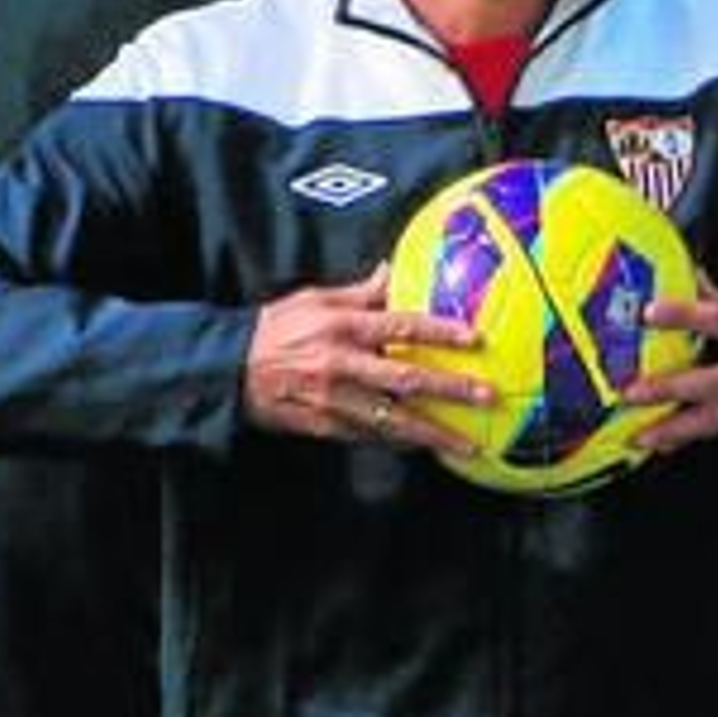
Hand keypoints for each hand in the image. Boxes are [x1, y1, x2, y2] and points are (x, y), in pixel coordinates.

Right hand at [244, 263, 489, 453]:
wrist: (229, 369)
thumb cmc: (276, 328)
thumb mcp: (315, 300)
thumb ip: (361, 292)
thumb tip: (394, 268)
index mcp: (342, 327)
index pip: (399, 325)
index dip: (439, 330)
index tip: (474, 337)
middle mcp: (341, 364)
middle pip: (406, 378)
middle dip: (450, 388)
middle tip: (488, 395)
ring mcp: (333, 400)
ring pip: (392, 420)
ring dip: (433, 432)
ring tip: (468, 441)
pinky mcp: (325, 426)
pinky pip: (370, 437)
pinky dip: (400, 443)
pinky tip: (426, 447)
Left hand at [622, 275, 717, 452]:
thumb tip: (697, 283)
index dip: (683, 314)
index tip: (650, 312)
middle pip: (706, 382)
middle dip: (665, 389)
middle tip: (630, 394)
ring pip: (711, 420)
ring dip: (672, 430)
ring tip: (639, 437)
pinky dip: (695, 437)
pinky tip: (670, 444)